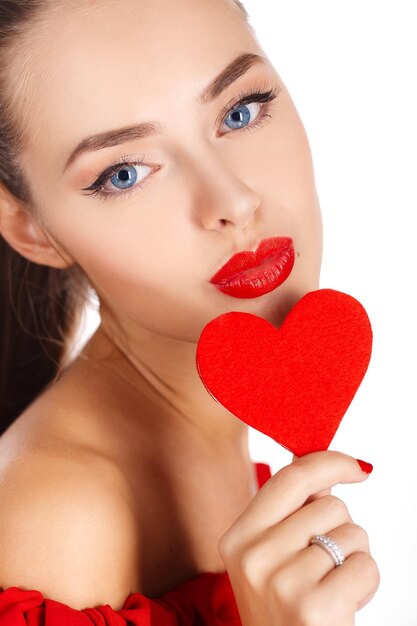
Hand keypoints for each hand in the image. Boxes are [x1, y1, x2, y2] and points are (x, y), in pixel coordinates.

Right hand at [218, 450, 379, 625]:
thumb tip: (328, 472)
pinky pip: (366, 566)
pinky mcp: (313, 608)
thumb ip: (290, 514)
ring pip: (352, 534)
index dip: (329, 463)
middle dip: (342, 528)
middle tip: (325, 563)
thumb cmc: (284, 609)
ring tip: (330, 586)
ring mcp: (280, 583)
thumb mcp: (269, 559)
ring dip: (354, 557)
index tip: (357, 468)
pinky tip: (342, 605)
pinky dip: (365, 583)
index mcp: (237, 538)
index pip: (289, 478)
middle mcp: (252, 557)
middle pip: (329, 505)